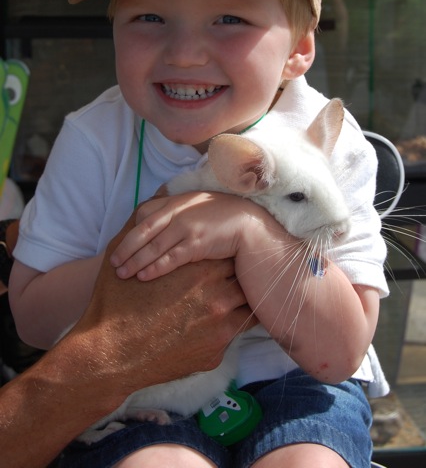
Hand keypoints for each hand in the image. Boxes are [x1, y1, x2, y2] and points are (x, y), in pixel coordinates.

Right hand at [74, 210, 256, 395]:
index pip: (232, 251)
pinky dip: (238, 324)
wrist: (109, 353)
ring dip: (243, 298)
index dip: (227, 250)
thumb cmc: (116, 302)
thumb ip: (146, 223)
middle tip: (234, 272)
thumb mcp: (124, 254)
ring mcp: (221, 326)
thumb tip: (160, 194)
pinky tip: (228, 318)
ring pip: (247, 304)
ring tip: (236, 294)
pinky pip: (239, 334)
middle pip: (244, 277)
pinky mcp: (217, 352)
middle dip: (238, 274)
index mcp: (201, 269)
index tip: (224, 251)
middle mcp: (218, 296)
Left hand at [109, 191, 256, 280]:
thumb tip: (161, 215)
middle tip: (113, 263)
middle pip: (143, 230)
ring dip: (135, 261)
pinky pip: (170, 258)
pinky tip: (143, 277)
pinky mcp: (197, 244)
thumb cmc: (225, 218)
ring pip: (153, 246)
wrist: (250, 225)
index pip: (145, 213)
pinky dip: (154, 268)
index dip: (130, 229)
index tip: (121, 243)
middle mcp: (179, 211)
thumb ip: (180, 209)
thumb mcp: (200, 206)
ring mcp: (188, 227)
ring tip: (122, 274)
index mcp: (178, 201)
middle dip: (126, 248)